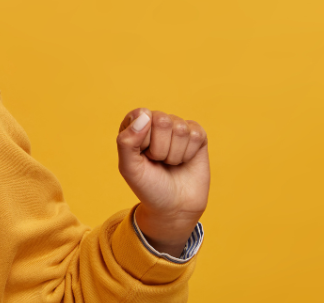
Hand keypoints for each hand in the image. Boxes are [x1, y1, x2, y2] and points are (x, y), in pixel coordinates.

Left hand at [116, 108, 209, 255]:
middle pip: (162, 120)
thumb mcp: (129, 168)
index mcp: (135, 125)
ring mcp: (177, 127)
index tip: (142, 155)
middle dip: (160, 148)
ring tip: (170, 163)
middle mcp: (156, 122)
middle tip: (158, 161)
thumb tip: (144, 116)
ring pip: (180, 128)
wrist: (174, 207)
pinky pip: (196, 134)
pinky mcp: (196, 135)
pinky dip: (189, 153)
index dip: (142, 139)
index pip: (141, 115)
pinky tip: (184, 161)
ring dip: (174, 154)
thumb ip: (126, 141)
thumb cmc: (149, 186)